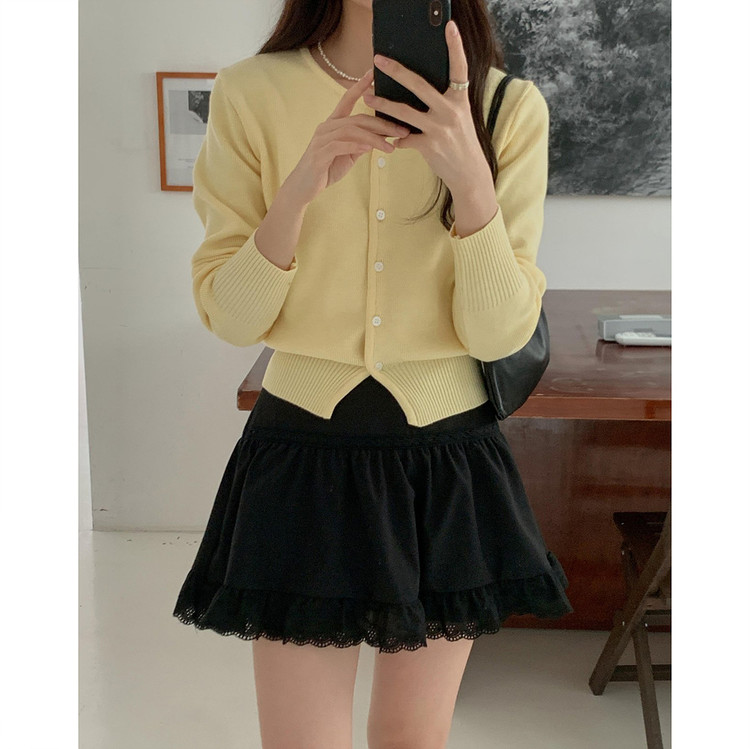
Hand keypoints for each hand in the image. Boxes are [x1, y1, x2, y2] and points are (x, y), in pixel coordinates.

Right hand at [287, 68, 410, 204]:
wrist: (303, 188)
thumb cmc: (326, 169)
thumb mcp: (348, 155)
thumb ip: (361, 143)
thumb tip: (380, 136)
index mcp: (333, 124)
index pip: (347, 99)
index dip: (360, 86)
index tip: (373, 73)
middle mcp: (326, 127)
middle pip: (357, 118)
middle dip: (382, 123)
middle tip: (402, 129)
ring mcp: (321, 139)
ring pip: (351, 131)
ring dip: (374, 138)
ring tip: (390, 146)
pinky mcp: (319, 154)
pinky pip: (340, 145)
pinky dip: (355, 145)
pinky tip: (369, 148)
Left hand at [362, 19, 488, 194]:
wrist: (469, 174)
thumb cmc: (461, 142)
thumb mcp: (459, 117)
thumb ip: (444, 102)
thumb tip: (418, 88)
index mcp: (460, 100)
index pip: (459, 68)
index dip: (455, 46)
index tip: (449, 26)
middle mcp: (451, 111)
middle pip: (419, 85)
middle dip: (396, 71)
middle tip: (379, 60)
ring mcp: (440, 128)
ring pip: (404, 112)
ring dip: (382, 103)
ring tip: (367, 95)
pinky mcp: (429, 146)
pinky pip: (404, 139)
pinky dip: (396, 139)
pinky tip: (391, 140)